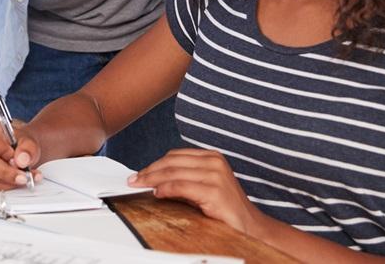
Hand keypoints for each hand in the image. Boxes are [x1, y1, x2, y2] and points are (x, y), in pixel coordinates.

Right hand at [0, 118, 42, 190]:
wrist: (22, 151)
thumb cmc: (20, 142)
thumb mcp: (29, 141)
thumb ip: (27, 148)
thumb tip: (21, 160)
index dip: (2, 151)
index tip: (17, 157)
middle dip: (5, 172)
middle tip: (23, 176)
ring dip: (8, 181)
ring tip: (25, 178)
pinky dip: (6, 186)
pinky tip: (17, 182)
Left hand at [130, 149, 266, 234]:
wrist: (251, 227)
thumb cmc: (225, 209)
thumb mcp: (203, 186)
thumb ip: (183, 179)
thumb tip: (152, 180)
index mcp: (212, 157)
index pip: (175, 156)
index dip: (154, 164)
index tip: (139, 173)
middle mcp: (214, 162)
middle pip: (171, 162)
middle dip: (149, 171)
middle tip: (133, 180)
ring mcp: (215, 175)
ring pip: (173, 172)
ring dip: (152, 180)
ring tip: (140, 186)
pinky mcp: (214, 191)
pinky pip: (181, 186)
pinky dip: (165, 189)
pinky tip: (157, 194)